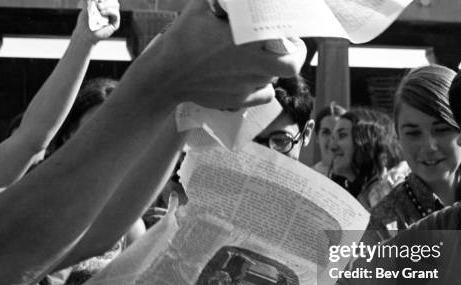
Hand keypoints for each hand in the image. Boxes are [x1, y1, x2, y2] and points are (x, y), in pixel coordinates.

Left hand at [74, 0, 120, 42]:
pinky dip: (110, 11)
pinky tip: (102, 13)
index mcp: (104, 6)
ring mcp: (113, 17)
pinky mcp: (115, 24)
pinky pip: (116, 14)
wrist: (85, 33)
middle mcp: (110, 11)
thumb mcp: (87, 7)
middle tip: (98, 4)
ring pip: (116, 5)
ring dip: (107, 5)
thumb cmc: (85, 21)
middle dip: (106, 0)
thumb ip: (92, 1)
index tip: (96, 0)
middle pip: (114, 0)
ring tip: (99, 8)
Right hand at [134, 0, 305, 109]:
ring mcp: (246, 85)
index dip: (292, 34)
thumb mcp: (200, 7)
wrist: (166, 76)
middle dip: (295, 55)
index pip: (286, 40)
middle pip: (291, 65)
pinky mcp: (239, 100)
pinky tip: (255, 77)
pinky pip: (265, 95)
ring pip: (275, 77)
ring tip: (261, 56)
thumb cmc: (183, 39)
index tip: (288, 29)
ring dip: (273, 66)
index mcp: (246, 40)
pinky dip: (265, 86)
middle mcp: (251, 65)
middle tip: (288, 47)